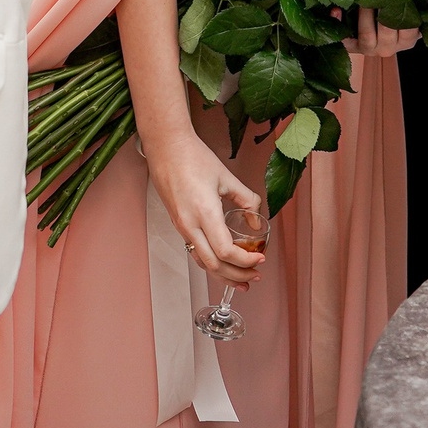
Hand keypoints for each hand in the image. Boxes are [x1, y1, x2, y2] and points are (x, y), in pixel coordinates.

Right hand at [143, 125, 263, 280]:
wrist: (166, 148)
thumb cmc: (194, 158)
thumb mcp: (227, 177)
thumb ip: (247, 200)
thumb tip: (257, 222)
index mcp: (204, 212)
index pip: (225, 251)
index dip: (245, 261)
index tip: (261, 259)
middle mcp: (190, 225)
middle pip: (214, 265)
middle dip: (237, 275)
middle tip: (255, 276)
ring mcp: (182, 227)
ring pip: (202, 263)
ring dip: (223, 274)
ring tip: (242, 279)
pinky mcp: (178, 225)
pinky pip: (195, 252)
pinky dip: (212, 263)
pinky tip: (223, 264)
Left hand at [344, 3, 418, 57]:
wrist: (380, 35)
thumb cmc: (399, 16)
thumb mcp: (412, 13)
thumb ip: (414, 2)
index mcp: (407, 40)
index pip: (408, 28)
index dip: (403, 9)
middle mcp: (389, 49)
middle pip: (387, 30)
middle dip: (382, 7)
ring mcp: (370, 50)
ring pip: (367, 35)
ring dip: (364, 15)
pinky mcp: (353, 48)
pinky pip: (345, 41)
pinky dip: (339, 25)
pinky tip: (336, 10)